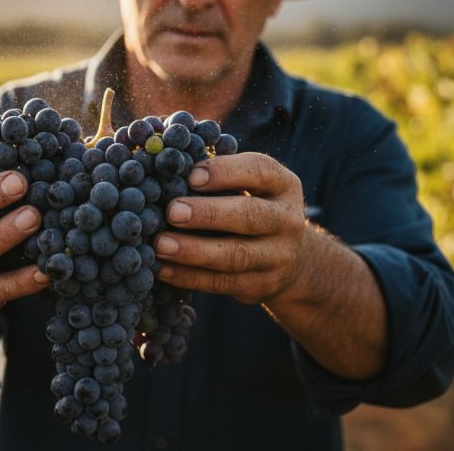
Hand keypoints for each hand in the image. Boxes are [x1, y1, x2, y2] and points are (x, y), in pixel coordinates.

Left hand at [153, 152, 306, 304]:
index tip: (190, 176)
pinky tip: (163, 268)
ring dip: (193, 251)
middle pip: (249, 215)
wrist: (292, 259)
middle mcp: (287, 220)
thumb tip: (167, 166)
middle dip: (208, 214)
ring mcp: (278, 257)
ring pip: (235, 256)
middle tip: (172, 212)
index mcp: (283, 184)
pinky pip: (223, 283)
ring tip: (160, 244)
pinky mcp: (262, 286)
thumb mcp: (249, 185)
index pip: (259, 171)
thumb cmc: (251, 207)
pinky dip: (189, 277)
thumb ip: (217, 175)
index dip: (225, 172)